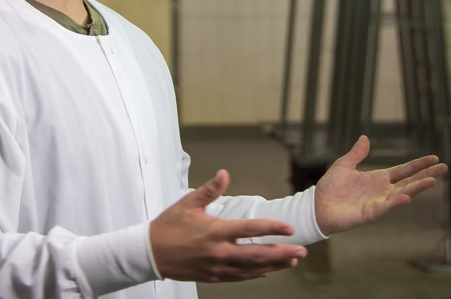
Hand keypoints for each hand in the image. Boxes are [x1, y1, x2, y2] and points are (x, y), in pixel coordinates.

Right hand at [149, 170, 305, 282]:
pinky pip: (240, 277)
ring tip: (292, 261)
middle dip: (282, 253)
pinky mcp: (213, 276)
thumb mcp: (188, 204)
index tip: (289, 228)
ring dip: (274, 265)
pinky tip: (269, 270)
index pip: (250, 229)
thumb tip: (225, 173)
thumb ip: (210, 189)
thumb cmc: (169, 226)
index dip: (272, 228)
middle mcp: (218, 251)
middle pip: (257, 254)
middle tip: (301, 251)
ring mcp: (217, 267)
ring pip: (252, 269)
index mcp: (214, 231)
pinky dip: (256, 274)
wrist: (149, 254)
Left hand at [314, 135, 448, 234]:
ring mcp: (379, 202)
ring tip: (433, 181)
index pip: (404, 170)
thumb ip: (357, 153)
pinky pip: (386, 208)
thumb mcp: (344, 165)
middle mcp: (382, 191)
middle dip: (426, 175)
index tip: (434, 158)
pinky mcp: (370, 213)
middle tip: (444, 168)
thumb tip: (365, 138)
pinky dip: (396, 203)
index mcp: (378, 178)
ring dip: (417, 188)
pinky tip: (407, 197)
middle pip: (410, 182)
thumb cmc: (330, 188)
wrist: (317, 205)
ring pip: (403, 194)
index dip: (418, 165)